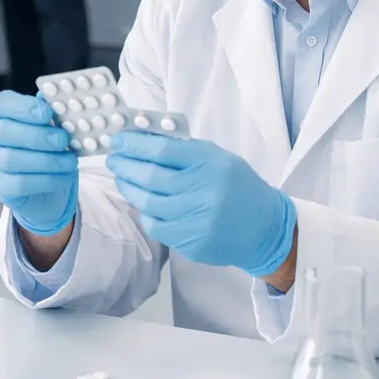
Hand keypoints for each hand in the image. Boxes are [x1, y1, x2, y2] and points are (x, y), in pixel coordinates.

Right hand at [0, 92, 77, 235]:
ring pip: (10, 160)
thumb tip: (59, 101)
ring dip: (46, 160)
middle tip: (63, 139)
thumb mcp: (50, 124)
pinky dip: (46, 179)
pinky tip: (64, 175)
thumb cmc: (45, 146)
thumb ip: (51, 112)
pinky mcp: (1, 188)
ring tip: (70, 160)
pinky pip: (20, 184)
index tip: (47, 113)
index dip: (23, 107)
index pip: (2, 104)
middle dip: (36, 135)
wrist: (46, 182)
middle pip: (3, 132)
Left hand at [106, 131, 294, 278]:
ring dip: (129, 188)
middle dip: (125, 165)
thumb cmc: (238, 187)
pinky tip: (142, 203)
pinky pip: (156, 225)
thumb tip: (144, 138)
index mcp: (210, 163)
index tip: (118, 139)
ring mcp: (196, 218)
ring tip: (122, 178)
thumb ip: (185, 149)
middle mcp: (203, 190)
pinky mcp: (191, 241)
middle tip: (113, 159)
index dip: (135, 144)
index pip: (163, 149)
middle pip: (151, 176)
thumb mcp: (218, 158)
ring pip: (149, 202)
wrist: (265, 228)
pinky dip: (145, 212)